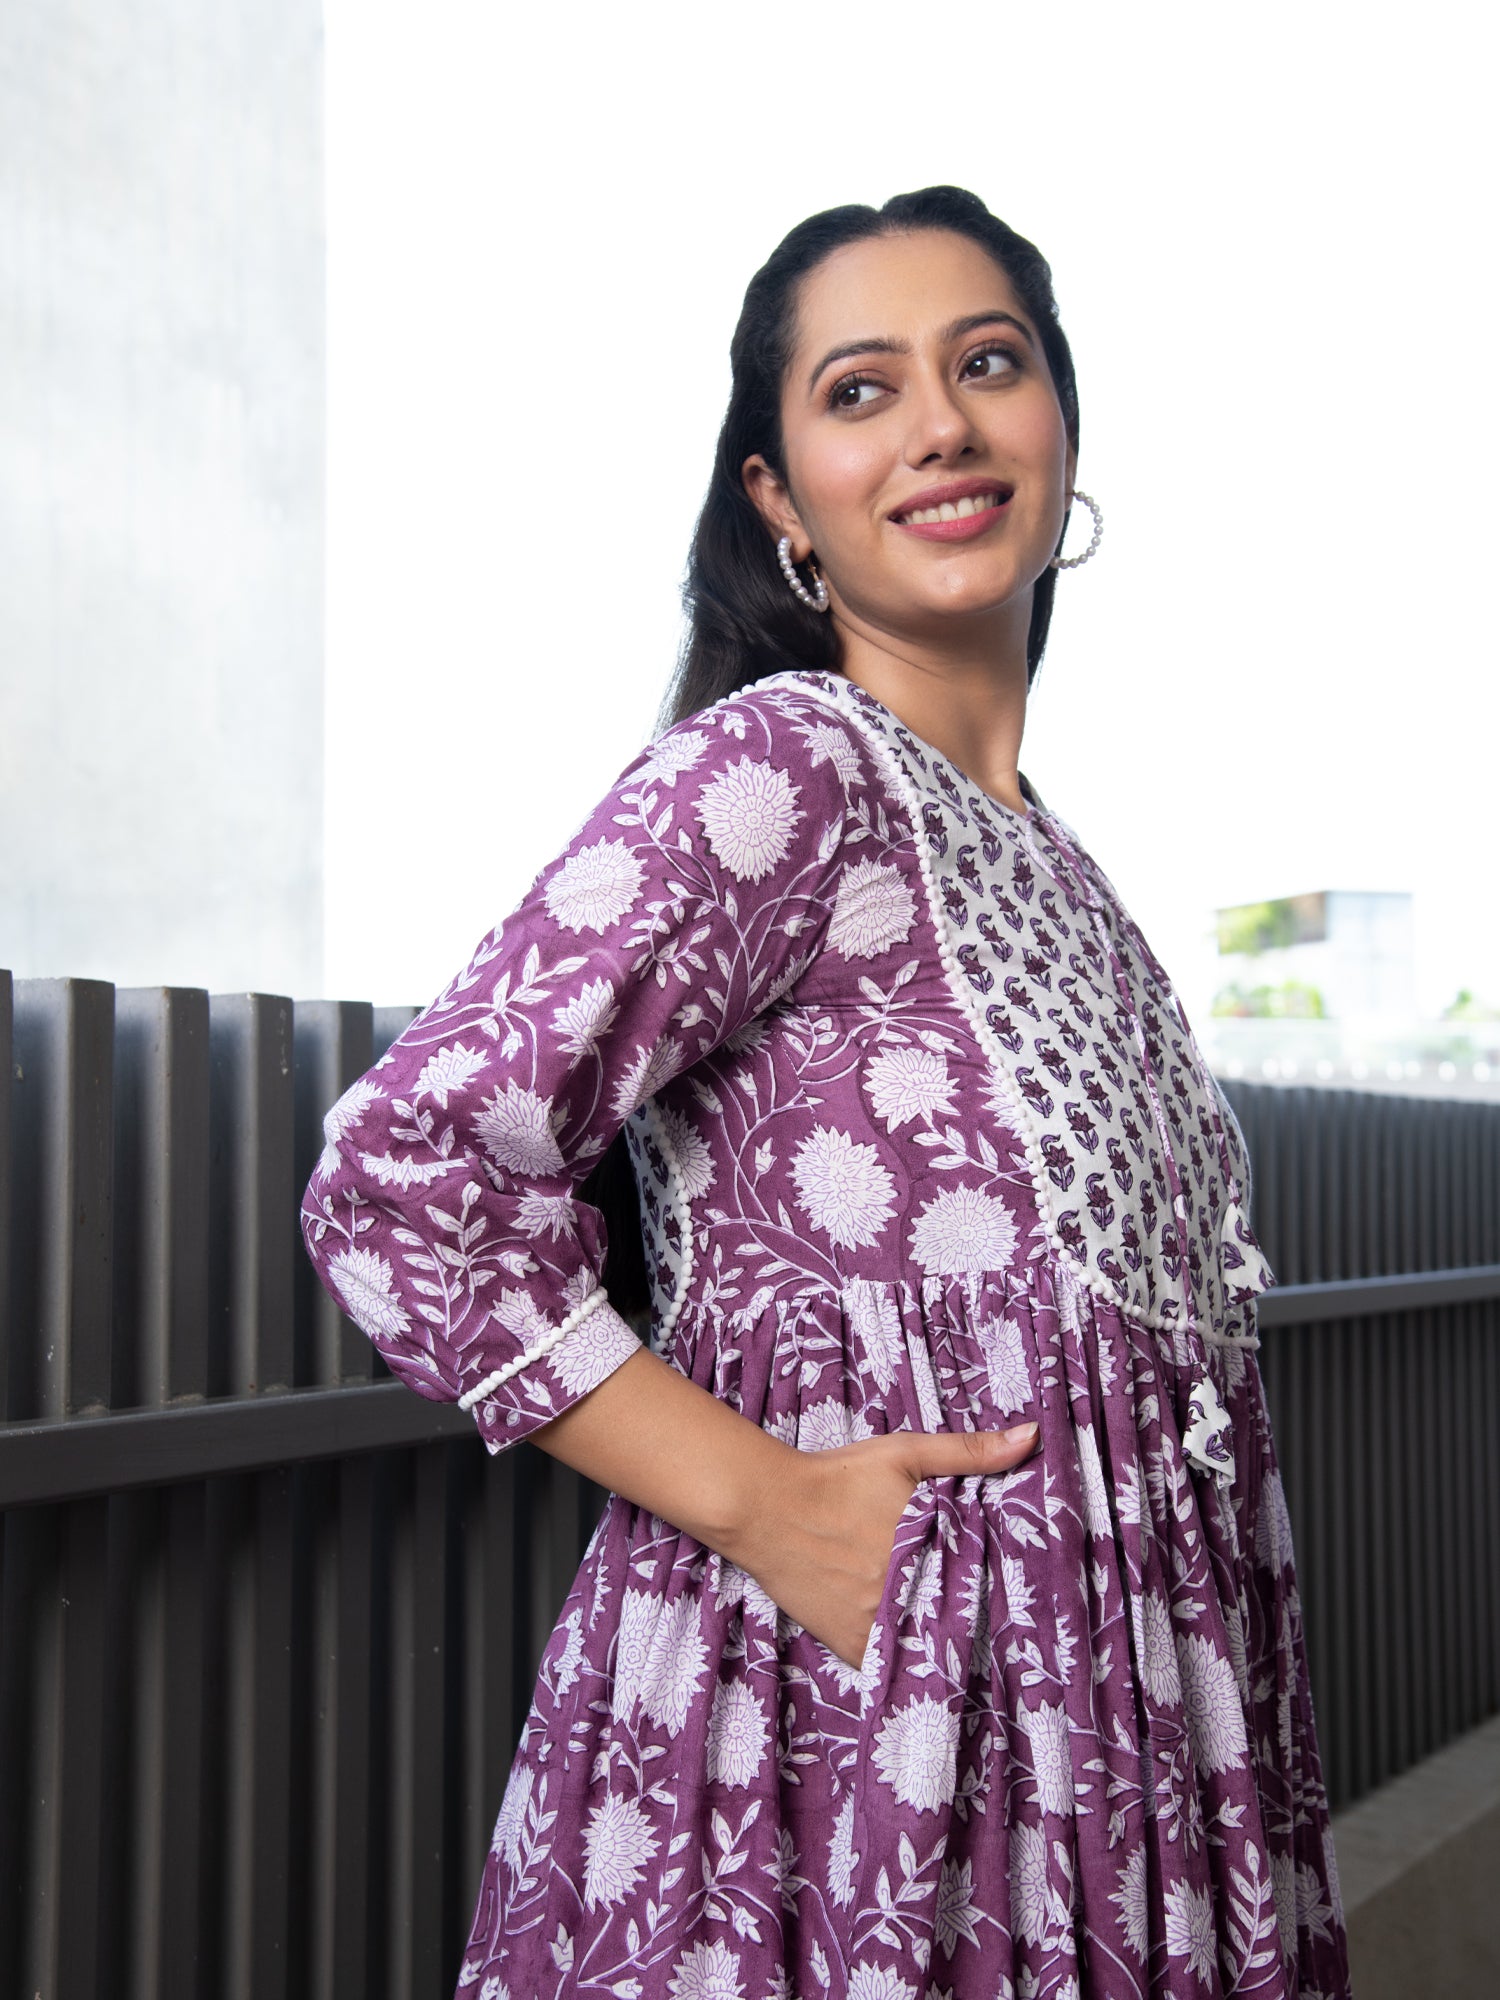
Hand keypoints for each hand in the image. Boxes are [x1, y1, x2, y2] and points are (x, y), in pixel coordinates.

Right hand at [733, 1421, 1041, 1668]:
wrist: (767, 1508)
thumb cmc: (838, 1477)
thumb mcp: (906, 1454)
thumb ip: (970, 1451)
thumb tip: (1031, 1436)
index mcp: (932, 1552)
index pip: (989, 1587)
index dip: (1008, 1595)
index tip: (1025, 1603)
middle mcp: (910, 1596)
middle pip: (961, 1620)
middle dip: (979, 1621)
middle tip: (1005, 1629)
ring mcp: (879, 1626)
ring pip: (928, 1647)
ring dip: (942, 1644)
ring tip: (969, 1648)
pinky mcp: (852, 1645)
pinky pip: (892, 1665)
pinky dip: (905, 1660)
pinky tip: (918, 1651)